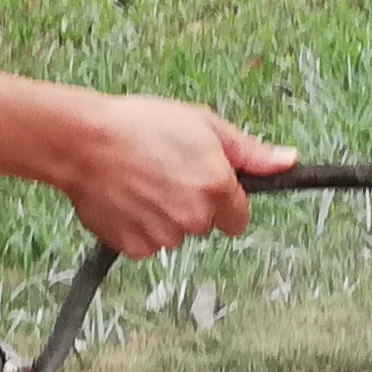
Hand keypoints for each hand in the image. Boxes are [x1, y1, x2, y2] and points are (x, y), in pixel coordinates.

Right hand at [58, 101, 292, 257]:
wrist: (83, 141)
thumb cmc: (139, 124)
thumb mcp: (203, 124)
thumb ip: (249, 151)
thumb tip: (288, 161)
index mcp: (217, 187)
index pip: (238, 218)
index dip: (223, 200)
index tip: (203, 183)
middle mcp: (194, 217)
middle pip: (204, 224)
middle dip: (191, 204)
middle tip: (164, 172)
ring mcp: (164, 235)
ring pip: (174, 234)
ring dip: (163, 216)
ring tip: (141, 181)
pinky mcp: (134, 247)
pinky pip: (146, 244)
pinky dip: (138, 226)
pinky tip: (126, 198)